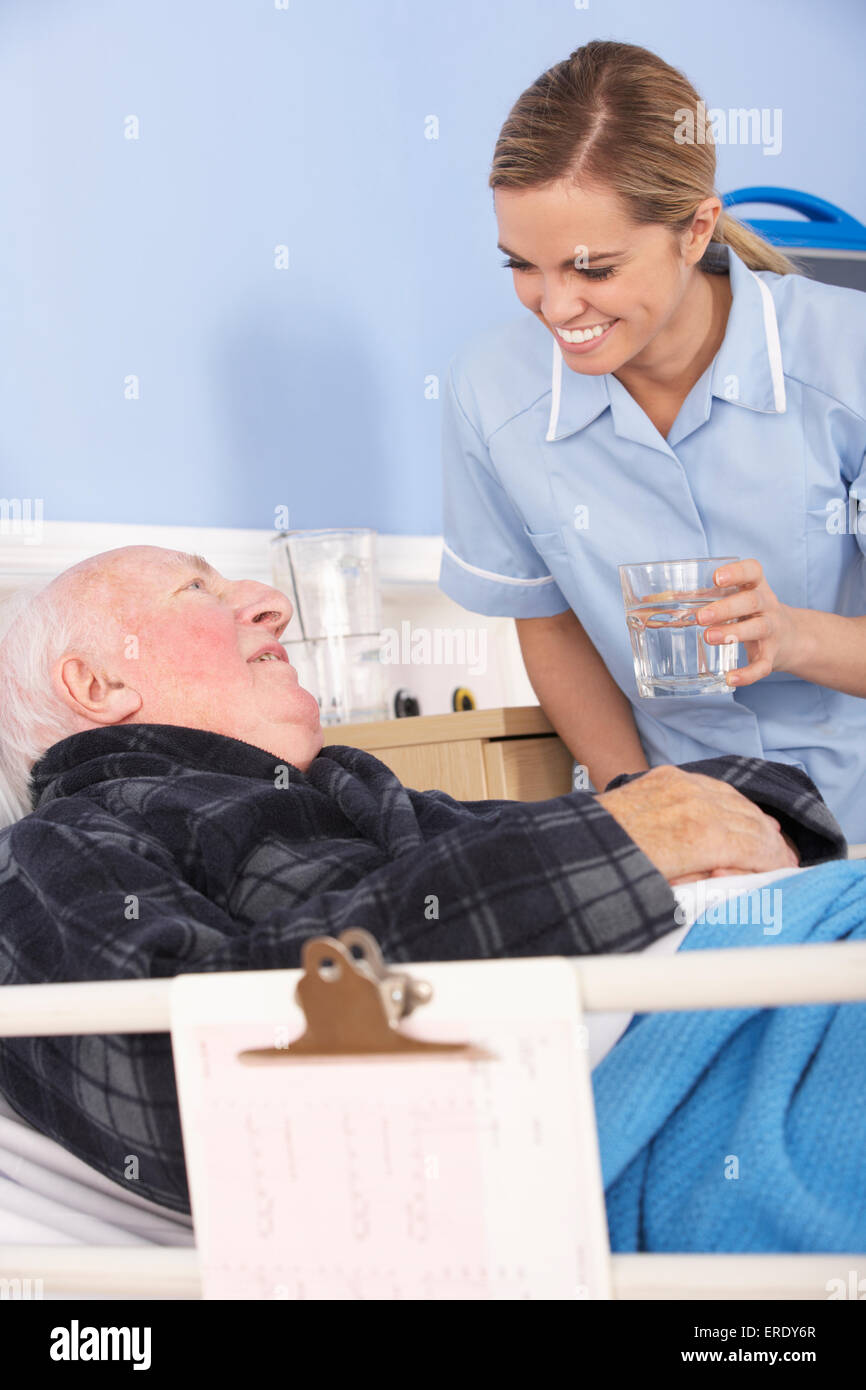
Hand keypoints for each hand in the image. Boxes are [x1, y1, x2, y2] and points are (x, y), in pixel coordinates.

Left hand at [596, 764, 798, 884]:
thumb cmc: (619, 873)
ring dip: (753, 821)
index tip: (786, 872)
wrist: (578, 842)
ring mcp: (682, 784)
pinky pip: (714, 785)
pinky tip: (734, 816)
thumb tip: (738, 873)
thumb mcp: (670, 892)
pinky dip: (729, 802)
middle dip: (771, 844)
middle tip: (779, 861)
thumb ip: (712, 882)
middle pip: (754, 822)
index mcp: (700, 837)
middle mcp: (696, 804)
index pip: (759, 847)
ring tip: (762, 841)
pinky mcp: (668, 775)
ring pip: (737, 799)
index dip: (777, 862)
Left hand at [696, 559, 797, 687]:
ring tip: (709, 638)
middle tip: (701, 617)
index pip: (753, 571)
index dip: (737, 572)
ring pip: (758, 628)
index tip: (717, 578)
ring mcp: (772, 630)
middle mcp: (767, 605)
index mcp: (756, 587)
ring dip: (733, 633)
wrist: (791, 637)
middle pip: (751, 601)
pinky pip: (763, 665)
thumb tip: (656, 601)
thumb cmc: (750, 613)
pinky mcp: (773, 655)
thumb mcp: (737, 598)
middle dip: (726, 608)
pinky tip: (731, 679)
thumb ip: (707, 597)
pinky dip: (748, 674)